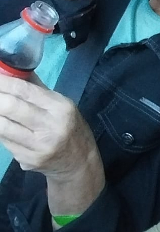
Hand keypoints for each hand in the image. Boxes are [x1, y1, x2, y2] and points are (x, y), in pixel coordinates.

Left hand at [0, 73, 104, 214]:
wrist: (79, 161)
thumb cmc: (70, 127)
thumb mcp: (61, 105)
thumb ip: (36, 89)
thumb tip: (12, 70)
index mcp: (61, 108)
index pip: (25, 90)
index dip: (4, 82)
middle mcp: (50, 127)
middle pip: (10, 107)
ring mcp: (38, 146)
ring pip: (2, 127)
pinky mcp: (28, 160)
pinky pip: (5, 142)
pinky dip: (0, 131)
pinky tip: (4, 126)